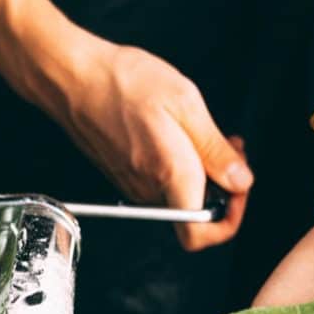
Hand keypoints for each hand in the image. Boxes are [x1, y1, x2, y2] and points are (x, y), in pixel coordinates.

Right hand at [48, 44, 252, 250]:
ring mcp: (134, 186)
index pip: (199, 234)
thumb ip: (215, 149)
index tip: (239, 190)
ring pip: (180, 195)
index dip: (227, 222)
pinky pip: (161, 183)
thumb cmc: (122, 83)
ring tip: (202, 133)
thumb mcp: (185, 103)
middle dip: (221, 185)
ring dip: (201, 171)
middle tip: (232, 148)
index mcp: (170, 174)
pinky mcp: (124, 176)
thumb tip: (239, 180)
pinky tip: (179, 134)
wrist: (74, 79)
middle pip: (195, 213)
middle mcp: (149, 189)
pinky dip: (179, 165)